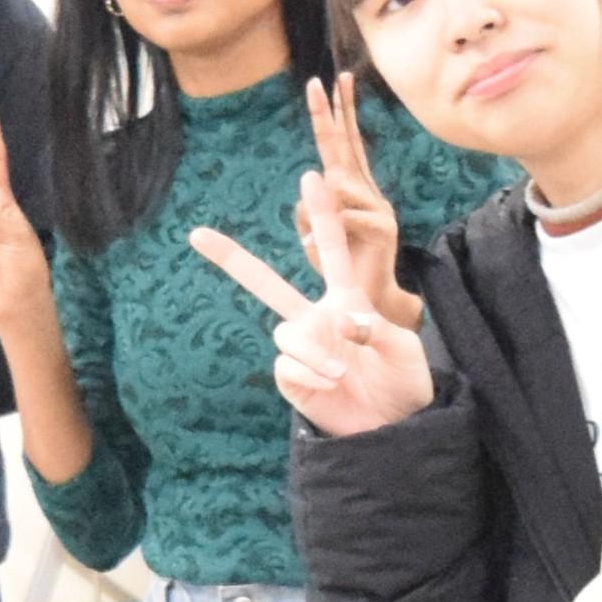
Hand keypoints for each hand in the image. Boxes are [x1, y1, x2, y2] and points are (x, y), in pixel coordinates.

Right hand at [186, 224, 433, 438]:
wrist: (397, 425)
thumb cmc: (404, 380)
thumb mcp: (401, 346)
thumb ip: (372, 326)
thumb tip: (340, 321)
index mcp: (345, 300)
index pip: (331, 250)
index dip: (323, 214)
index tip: (311, 176)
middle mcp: (316, 319)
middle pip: (265, 283)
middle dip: (231, 258)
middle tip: (197, 234)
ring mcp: (303, 350)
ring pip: (284, 333)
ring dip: (314, 350)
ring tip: (343, 371)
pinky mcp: (294, 380)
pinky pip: (287, 366)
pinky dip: (310, 373)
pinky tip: (331, 383)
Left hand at [299, 75, 422, 333]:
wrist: (369, 309)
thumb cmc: (341, 271)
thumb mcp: (317, 238)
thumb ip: (309, 213)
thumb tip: (310, 192)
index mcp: (352, 192)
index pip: (342, 144)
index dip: (335, 114)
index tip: (328, 81)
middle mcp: (368, 193)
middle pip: (345, 145)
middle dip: (331, 112)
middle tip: (319, 81)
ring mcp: (379, 208)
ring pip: (334, 187)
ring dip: (314, 215)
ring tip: (313, 244)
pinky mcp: (383, 227)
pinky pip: (343, 215)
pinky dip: (324, 232)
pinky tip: (319, 251)